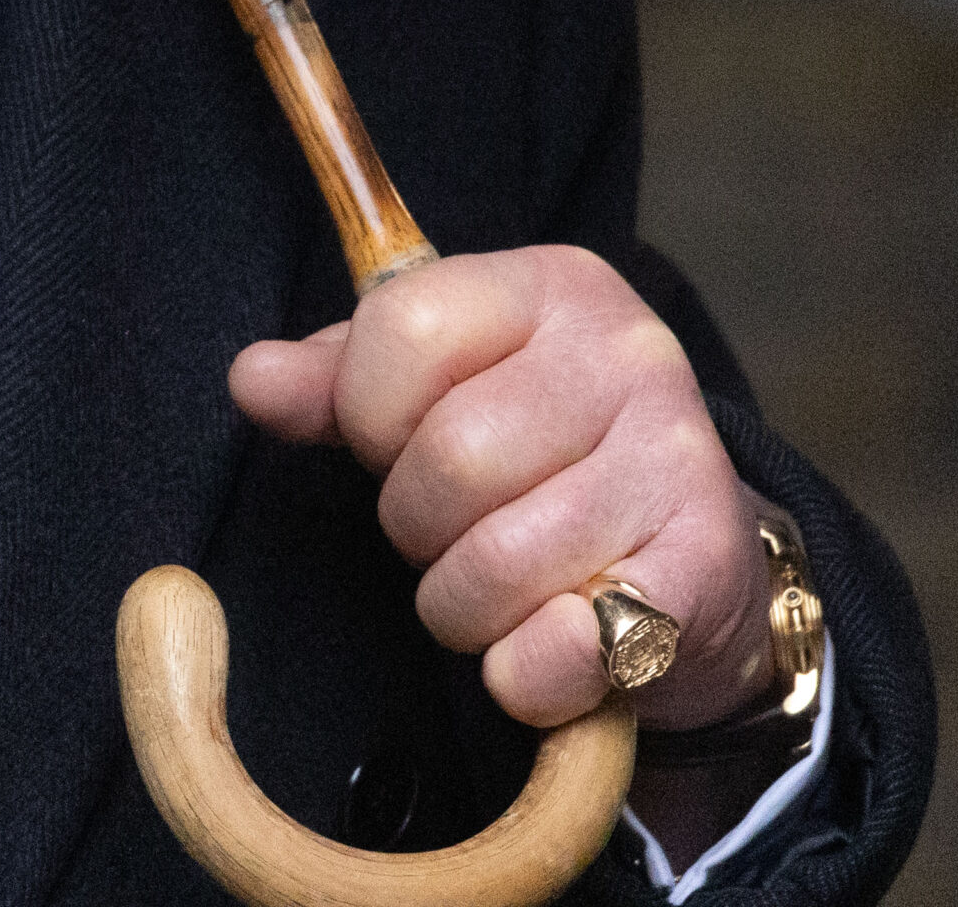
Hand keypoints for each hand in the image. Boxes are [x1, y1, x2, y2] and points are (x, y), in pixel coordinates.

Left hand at [230, 247, 777, 730]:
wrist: (694, 556)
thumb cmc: (538, 456)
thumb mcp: (436, 387)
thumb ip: (335, 379)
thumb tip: (252, 379)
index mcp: (551, 285)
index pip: (400, 325)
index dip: (365, 411)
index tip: (392, 443)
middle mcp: (628, 352)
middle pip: (447, 456)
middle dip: (414, 523)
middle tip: (447, 530)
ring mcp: (678, 455)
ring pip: (495, 561)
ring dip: (462, 606)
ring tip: (491, 587)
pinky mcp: (705, 567)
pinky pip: (562, 647)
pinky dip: (523, 672)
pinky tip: (541, 647)